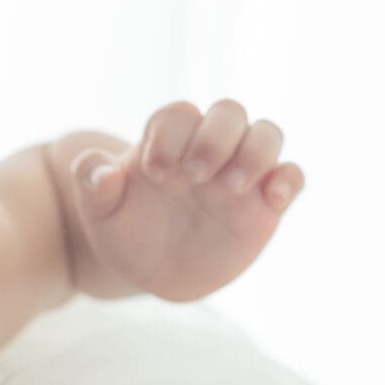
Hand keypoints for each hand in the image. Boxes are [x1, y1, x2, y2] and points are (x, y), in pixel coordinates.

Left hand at [58, 100, 304, 303]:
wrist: (151, 271)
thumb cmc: (125, 232)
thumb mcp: (99, 212)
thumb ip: (93, 184)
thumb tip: (100, 171)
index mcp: (168, 142)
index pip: (178, 116)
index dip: (169, 136)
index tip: (154, 173)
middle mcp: (208, 149)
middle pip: (229, 112)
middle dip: (215, 137)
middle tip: (195, 176)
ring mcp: (240, 173)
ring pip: (267, 134)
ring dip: (256, 151)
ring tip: (231, 186)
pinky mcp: (263, 204)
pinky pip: (291, 177)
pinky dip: (288, 180)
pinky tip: (272, 200)